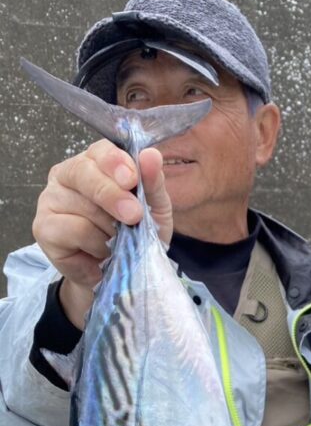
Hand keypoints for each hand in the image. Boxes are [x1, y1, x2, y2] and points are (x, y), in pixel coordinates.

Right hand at [32, 141, 172, 328]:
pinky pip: (74, 230)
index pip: (100, 151)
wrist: (120, 274)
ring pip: (84, 207)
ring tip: (117, 242)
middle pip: (85, 173)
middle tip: (134, 215)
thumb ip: (152, 183)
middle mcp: (67, 175)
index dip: (115, 163)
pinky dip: (96, 244)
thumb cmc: (135, 234)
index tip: (132, 179)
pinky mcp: (43, 227)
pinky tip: (101, 252)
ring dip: (111, 230)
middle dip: (113, 195)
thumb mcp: (153, 209)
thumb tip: (152, 155)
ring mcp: (50, 199)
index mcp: (94, 163)